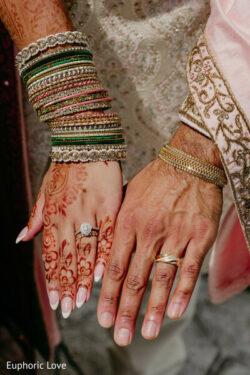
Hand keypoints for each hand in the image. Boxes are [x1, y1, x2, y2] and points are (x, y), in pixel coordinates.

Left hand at [16, 161, 122, 317]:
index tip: (56, 299)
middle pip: (67, 257)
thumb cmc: (65, 168)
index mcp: (52, 214)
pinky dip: (103, 253)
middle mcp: (68, 216)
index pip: (50, 254)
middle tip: (69, 308)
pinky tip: (102, 271)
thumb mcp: (44, 190)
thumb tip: (20, 239)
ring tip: (83, 299)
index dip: (53, 278)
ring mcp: (88, 211)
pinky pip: (105, 233)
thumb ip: (35, 217)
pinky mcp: (109, 205)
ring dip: (83, 277)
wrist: (85, 142)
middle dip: (68, 285)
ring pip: (84, 250)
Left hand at [97, 125, 222, 345]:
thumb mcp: (127, 195)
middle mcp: (150, 230)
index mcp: (128, 220)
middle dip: (126, 311)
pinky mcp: (199, 235)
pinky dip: (182, 292)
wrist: (189, 162)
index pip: (114, 266)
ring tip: (147, 333)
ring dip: (154, 309)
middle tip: (120, 335)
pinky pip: (189, 268)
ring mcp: (176, 234)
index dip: (107, 295)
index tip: (101, 317)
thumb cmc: (156, 179)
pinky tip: (174, 312)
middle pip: (135, 278)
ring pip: (162, 278)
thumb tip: (104, 255)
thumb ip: (116, 225)